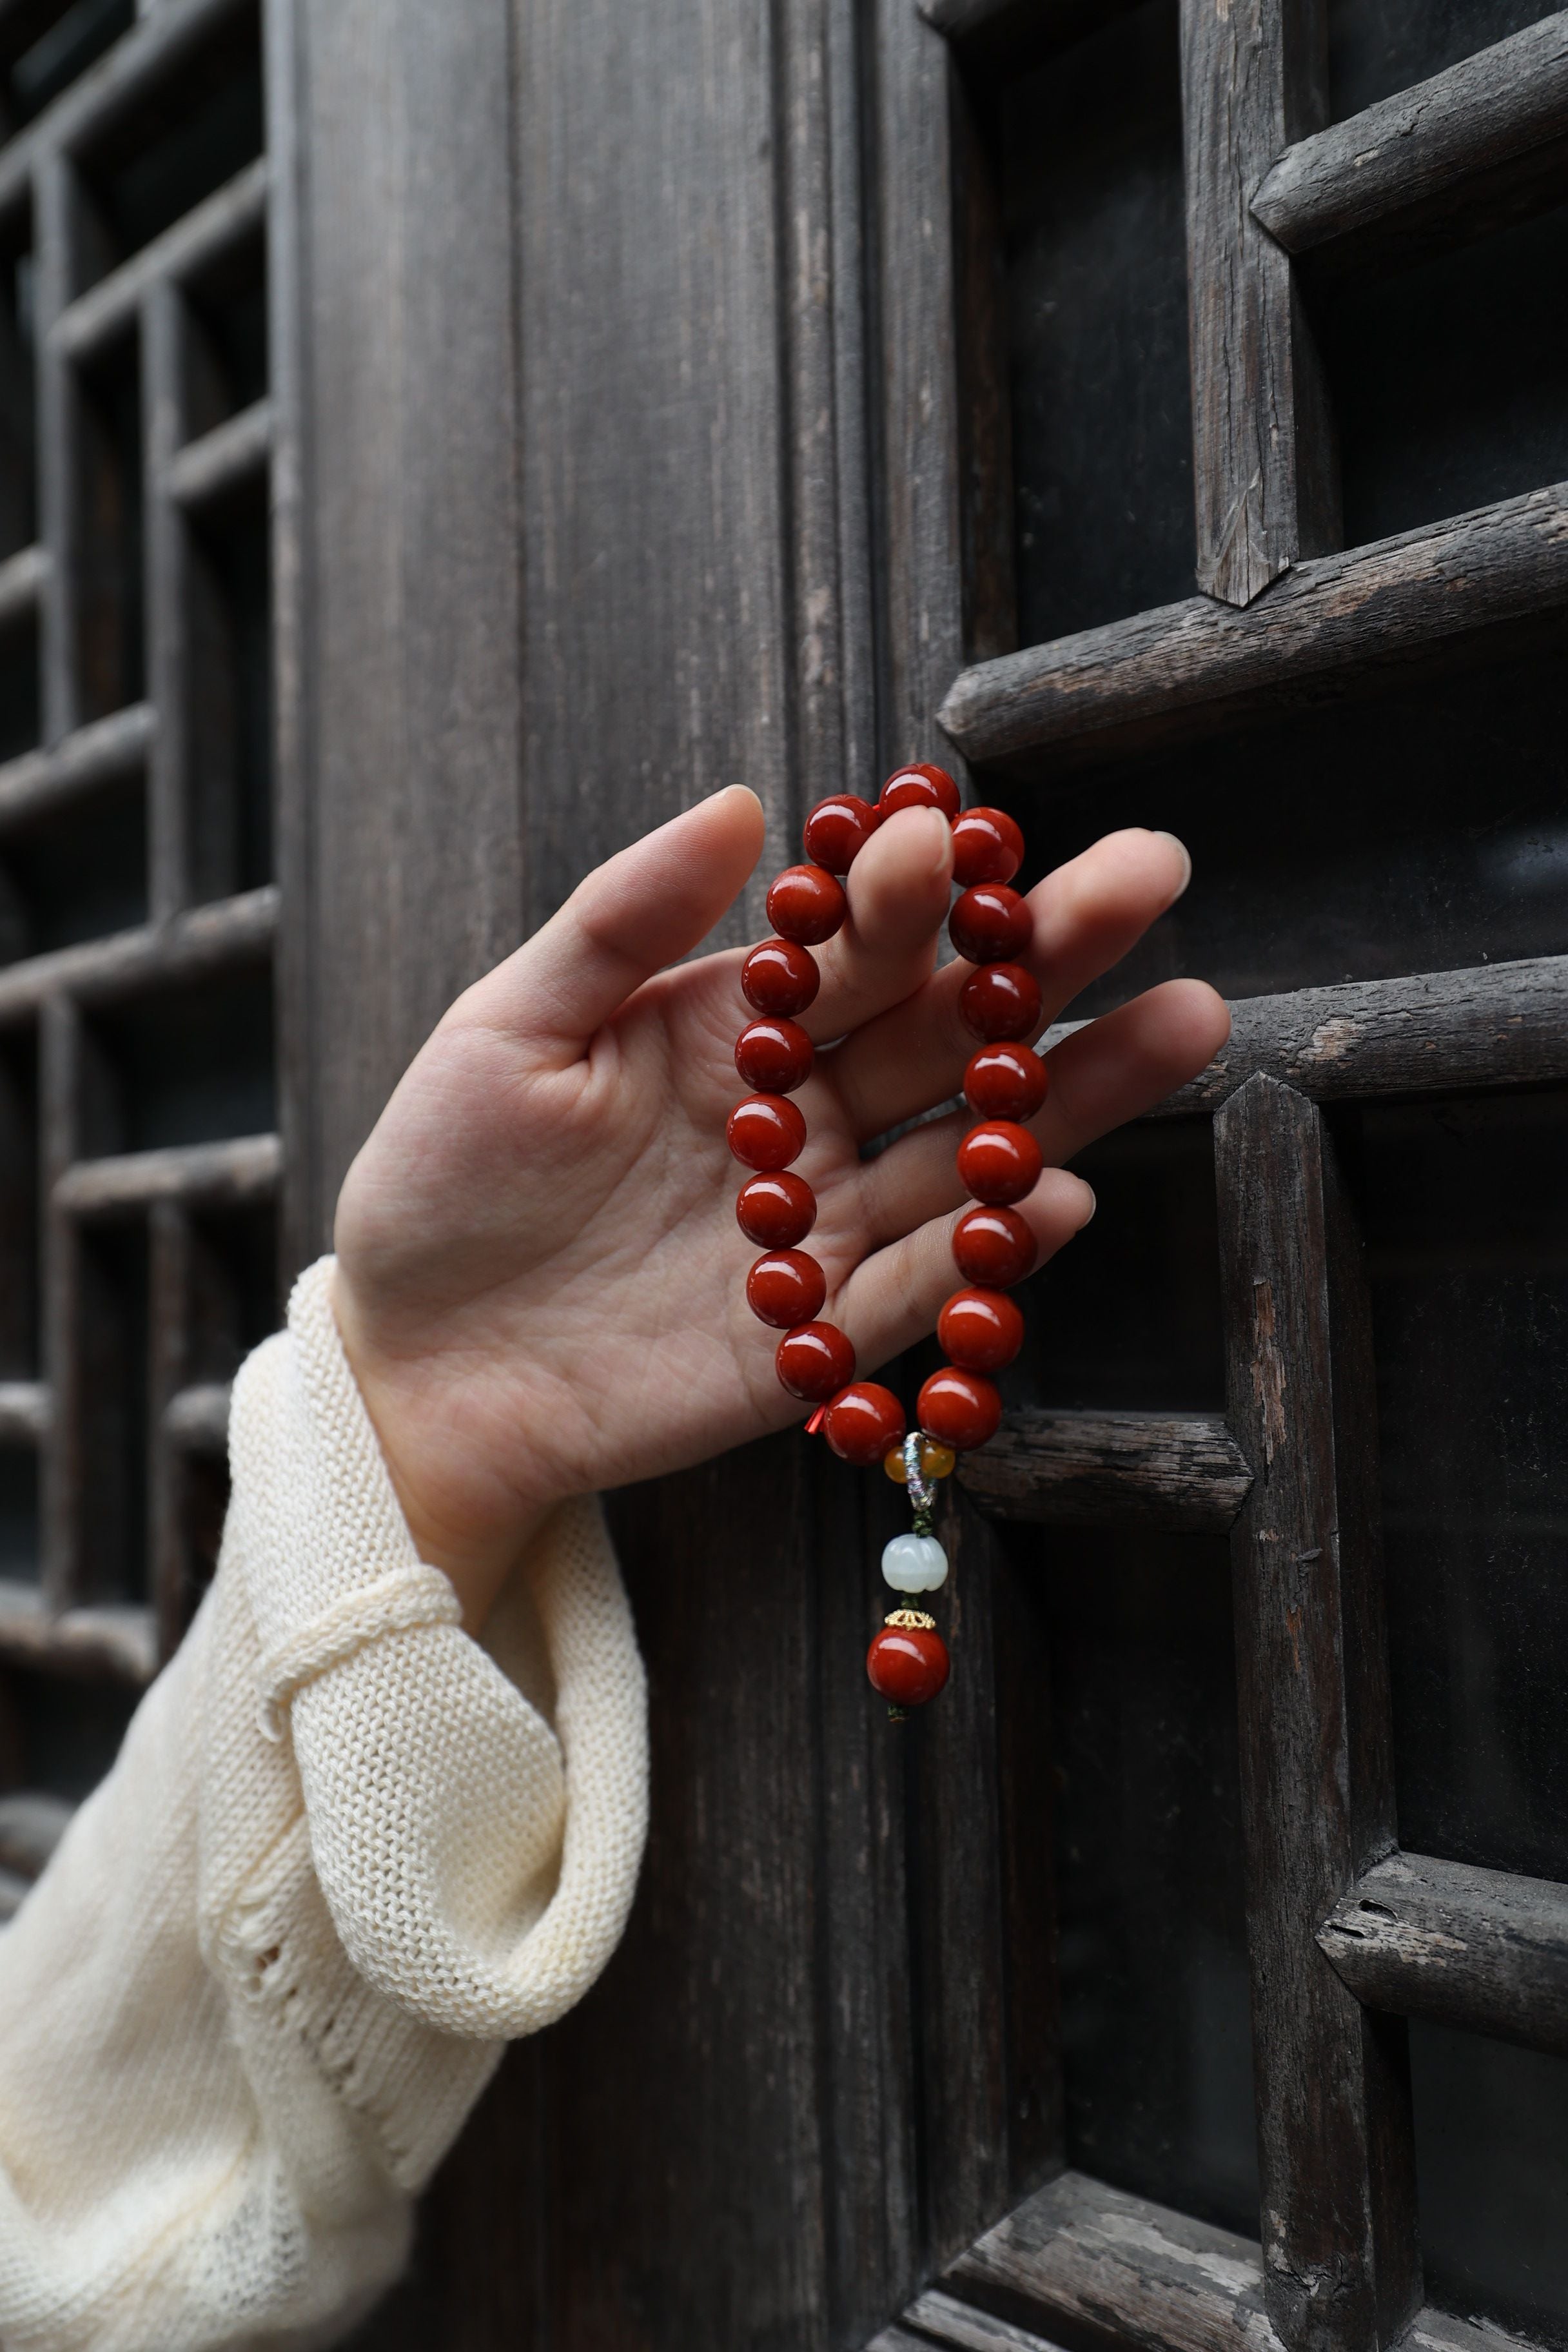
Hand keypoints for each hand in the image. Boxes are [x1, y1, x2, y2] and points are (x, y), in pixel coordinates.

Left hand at [333, 788, 1228, 1629]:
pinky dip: (985, 1251)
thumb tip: (738, 802)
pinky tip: (1059, 1193)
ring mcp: (822, 1223)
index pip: (850, 942)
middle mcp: (801, 1114)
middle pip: (945, 1027)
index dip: (908, 887)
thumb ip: (620, 921)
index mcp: (732, 1026)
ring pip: (968, 1149)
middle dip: (1045, 955)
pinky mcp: (819, 1334)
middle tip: (1149, 875)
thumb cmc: (443, 1179)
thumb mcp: (510, 1027)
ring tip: (1184, 1018)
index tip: (955, 834)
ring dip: (1074, 1091)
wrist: (414, 1360)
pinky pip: (919, 1288)